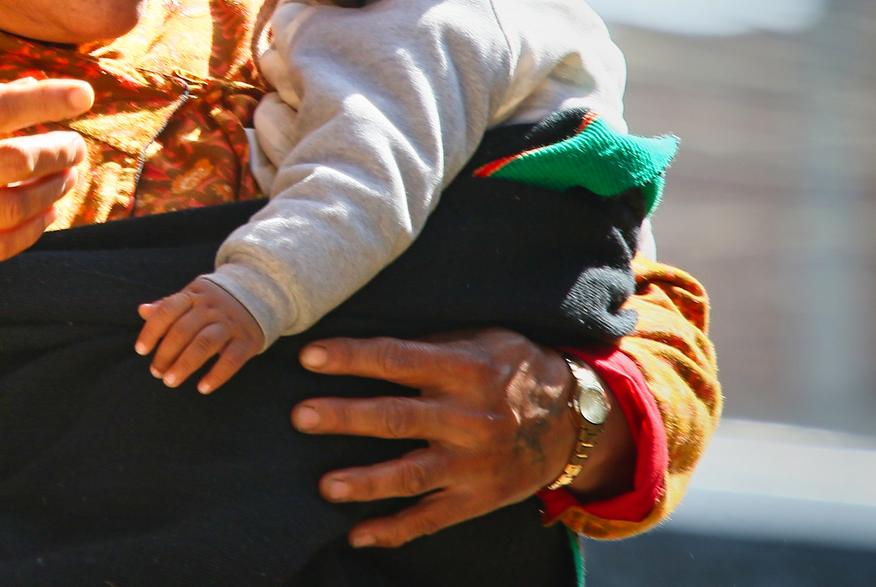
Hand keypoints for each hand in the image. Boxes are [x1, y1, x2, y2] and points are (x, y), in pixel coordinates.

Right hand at [0, 78, 93, 288]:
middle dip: (59, 150)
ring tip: (67, 176)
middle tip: (74, 145)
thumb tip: (34, 86)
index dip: (46, 101)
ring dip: (54, 189)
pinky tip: (47, 212)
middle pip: (14, 161)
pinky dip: (34, 229)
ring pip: (14, 206)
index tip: (84, 94)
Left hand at [135, 277, 264, 392]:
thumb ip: (167, 306)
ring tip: (170, 381)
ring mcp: (231, 323)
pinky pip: (231, 359)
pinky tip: (203, 388)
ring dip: (185, 365)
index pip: (168, 310)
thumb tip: (142, 310)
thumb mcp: (193, 297)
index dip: (152, 331)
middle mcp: (212, 308)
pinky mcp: (247, 340)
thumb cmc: (215, 302)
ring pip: (205, 344)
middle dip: (166, 354)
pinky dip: (216, 375)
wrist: (260, 294)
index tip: (141, 350)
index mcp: (194, 295)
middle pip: (184, 330)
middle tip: (156, 372)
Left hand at [290, 329, 634, 547]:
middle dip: (346, 417)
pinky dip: (394, 530)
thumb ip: (433, 345)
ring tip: (326, 486)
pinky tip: (357, 534)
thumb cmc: (513, 369)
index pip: (398, 360)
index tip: (309, 356)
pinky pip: (432, 518)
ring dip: (365, 482)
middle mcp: (469, 417)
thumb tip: (367, 342)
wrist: (574, 419)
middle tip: (301, 415)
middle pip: (397, 417)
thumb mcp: (483, 341)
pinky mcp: (479, 498)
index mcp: (465, 369)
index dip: (352, 358)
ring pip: (411, 475)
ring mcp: (474, 463)